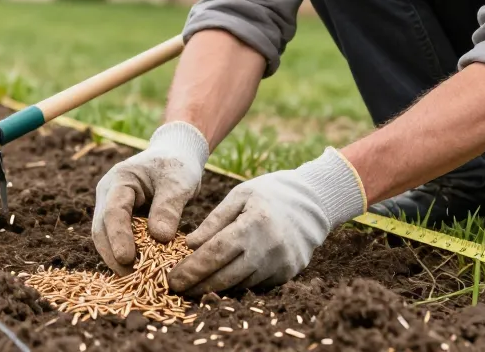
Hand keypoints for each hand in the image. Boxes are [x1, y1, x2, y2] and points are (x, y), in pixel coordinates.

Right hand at [91, 121, 209, 274]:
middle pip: (102, 230)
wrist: (175, 156)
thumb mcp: (178, 182)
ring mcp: (111, 208)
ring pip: (106, 239)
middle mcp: (108, 195)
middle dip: (113, 255)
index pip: (113, 212)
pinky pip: (118, 241)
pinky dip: (128, 257)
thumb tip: (160, 238)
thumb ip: (168, 207)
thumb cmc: (177, 165)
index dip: (118, 237)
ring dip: (118, 260)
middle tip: (133, 279)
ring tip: (138, 280)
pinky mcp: (121, 221)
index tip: (127, 259)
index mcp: (119, 180)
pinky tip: (141, 273)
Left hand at [167, 147, 365, 294]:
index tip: (172, 279)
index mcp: (254, 224)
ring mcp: (281, 264)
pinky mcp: (288, 273)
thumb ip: (214, 221)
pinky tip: (219, 283)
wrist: (313, 202)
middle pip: (226, 276)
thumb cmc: (269, 194)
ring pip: (240, 284)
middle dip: (198, 286)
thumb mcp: (238, 196)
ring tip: (192, 287)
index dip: (192, 269)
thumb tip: (190, 245)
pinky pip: (255, 284)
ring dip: (214, 288)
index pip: (216, 253)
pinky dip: (236, 284)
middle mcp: (269, 248)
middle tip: (175, 289)